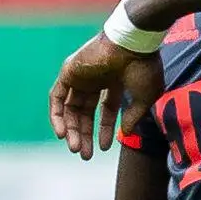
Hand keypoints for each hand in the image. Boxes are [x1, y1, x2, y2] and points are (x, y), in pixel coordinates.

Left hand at [49, 34, 161, 158]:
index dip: (105, 130)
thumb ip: (133, 116)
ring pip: (70, 108)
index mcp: (115, 81)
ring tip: (75, 148)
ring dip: (70, 130)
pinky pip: (57, 97)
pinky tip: (61, 133)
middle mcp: (96, 78)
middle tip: (84, 155)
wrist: (133, 44)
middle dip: (84, 134)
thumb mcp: (143, 98)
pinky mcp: (69, 71)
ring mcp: (81, 75)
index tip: (104, 148)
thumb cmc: (143, 66)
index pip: (106, 110)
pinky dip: (57, 115)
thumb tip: (126, 133)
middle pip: (84, 112)